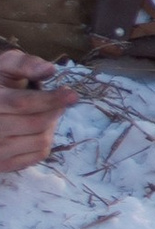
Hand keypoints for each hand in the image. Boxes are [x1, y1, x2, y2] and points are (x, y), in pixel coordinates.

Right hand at [0, 51, 71, 174]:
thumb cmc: (0, 83)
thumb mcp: (6, 65)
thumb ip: (25, 64)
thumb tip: (49, 69)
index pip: (23, 103)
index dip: (50, 99)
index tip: (72, 95)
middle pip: (36, 123)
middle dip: (54, 111)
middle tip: (56, 102)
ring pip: (40, 141)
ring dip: (50, 127)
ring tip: (43, 114)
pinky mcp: (2, 164)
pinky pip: (38, 155)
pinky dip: (44, 141)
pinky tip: (35, 130)